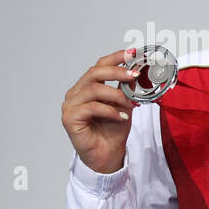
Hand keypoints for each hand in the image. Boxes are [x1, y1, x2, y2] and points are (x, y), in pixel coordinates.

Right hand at [61, 48, 139, 173]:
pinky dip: (110, 111)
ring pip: (94, 89)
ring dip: (117, 95)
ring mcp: (70, 105)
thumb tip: (138, 75)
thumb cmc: (113, 131)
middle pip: (94, 73)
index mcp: (87, 87)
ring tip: (131, 104)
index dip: (116, 58)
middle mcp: (76, 93)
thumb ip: (126, 91)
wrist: (107, 155)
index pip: (99, 66)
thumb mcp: (124, 106)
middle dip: (117, 72)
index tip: (132, 53)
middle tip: (134, 76)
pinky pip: (92, 107)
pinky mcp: (70, 118)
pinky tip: (122, 118)